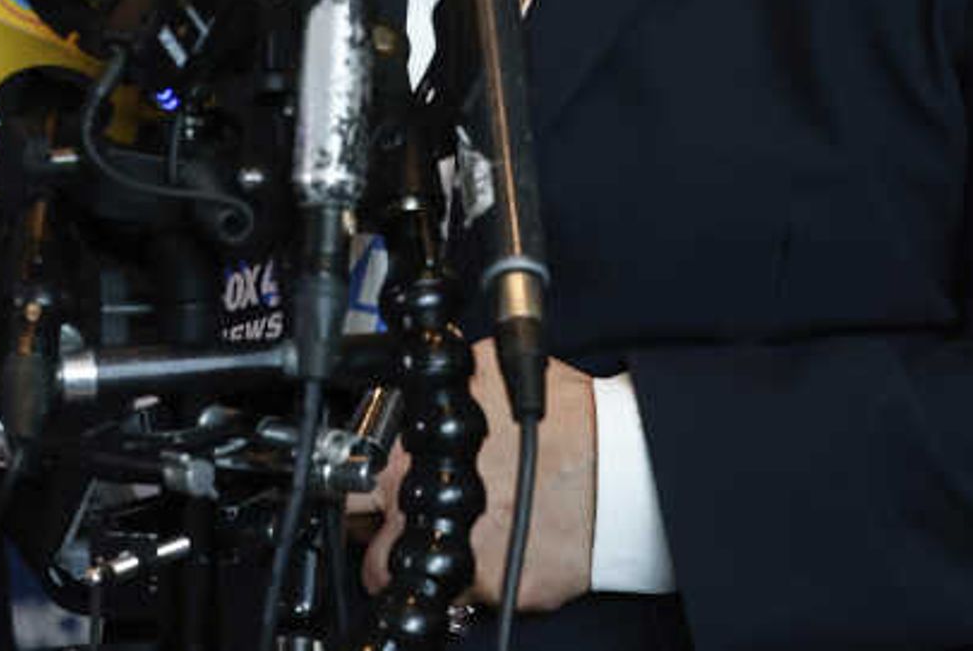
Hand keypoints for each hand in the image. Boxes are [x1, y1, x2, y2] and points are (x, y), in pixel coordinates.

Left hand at [361, 346, 598, 612]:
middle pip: (372, 559)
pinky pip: (477, 597)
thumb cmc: (565, 419)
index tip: (365, 499)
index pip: (351, 493)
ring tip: (460, 544)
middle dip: (382, 549)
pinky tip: (509, 545)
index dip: (356, 497)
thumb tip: (416, 389)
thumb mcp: (485, 374)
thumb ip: (441, 391)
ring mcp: (465, 564)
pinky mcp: (502, 594)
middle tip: (402, 535)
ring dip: (431, 569)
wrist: (621, 468)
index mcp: (417, 464)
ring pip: (422, 585)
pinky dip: (487, 579)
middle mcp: (431, 521)